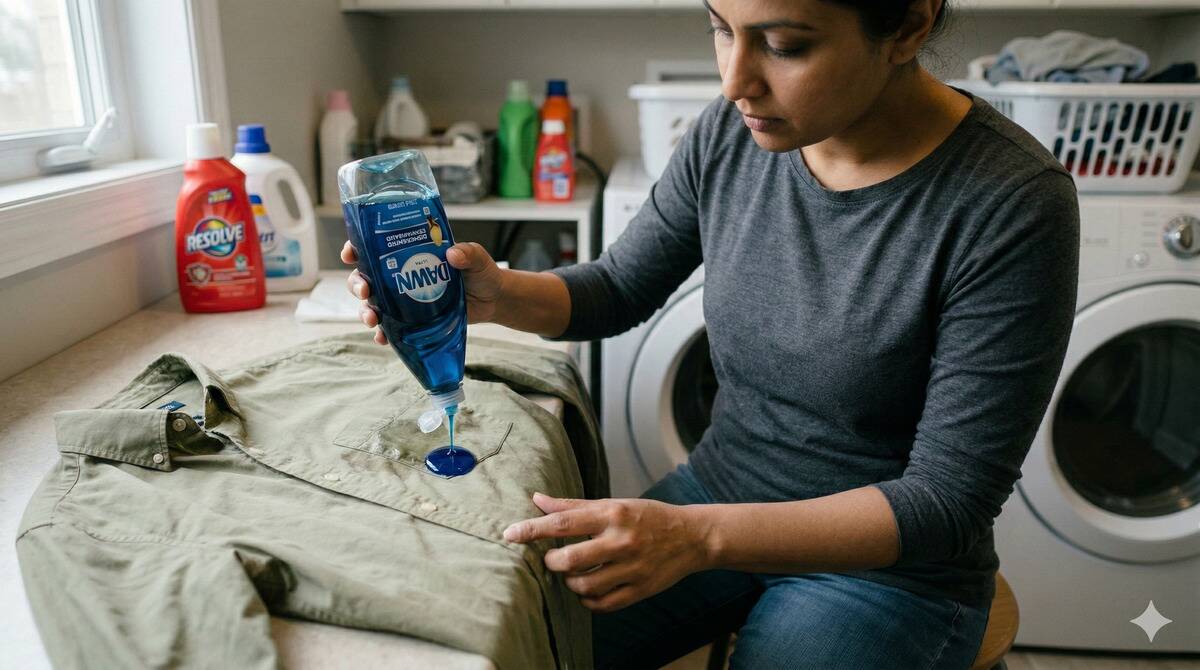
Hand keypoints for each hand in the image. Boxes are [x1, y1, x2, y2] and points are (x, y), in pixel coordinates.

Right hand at [341, 240, 506, 344]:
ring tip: (372, 320)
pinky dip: (383, 334)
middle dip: (357, 285)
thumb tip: (453, 253)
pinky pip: (389, 328)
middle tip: (364, 291)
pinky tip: (383, 338)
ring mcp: (403, 299)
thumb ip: (468, 253)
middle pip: (365, 277)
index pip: (374, 247)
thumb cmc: (481, 273)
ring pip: (372, 304)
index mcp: (408, 252)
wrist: (493, 300)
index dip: (356, 248)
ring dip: (365, 312)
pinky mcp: (411, 320)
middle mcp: (399, 274)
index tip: (350, 254)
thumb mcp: (476, 258)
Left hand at [503, 493, 711, 612]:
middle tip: (552, 559)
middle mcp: (622, 541)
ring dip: (570, 583)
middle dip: (552, 563)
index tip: (509, 534)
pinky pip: (603, 604)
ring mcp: (632, 568)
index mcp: (612, 515)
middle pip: (571, 559)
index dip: (532, 529)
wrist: (692, 536)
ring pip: (584, 587)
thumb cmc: (647, 517)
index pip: (563, 522)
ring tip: (572, 575)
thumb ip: (573, 506)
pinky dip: (588, 601)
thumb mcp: (613, 504)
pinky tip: (588, 591)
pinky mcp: (640, 589)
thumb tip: (537, 499)